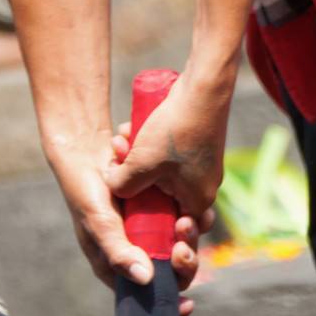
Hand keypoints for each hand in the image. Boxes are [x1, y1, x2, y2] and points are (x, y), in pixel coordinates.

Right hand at [48, 134, 204, 315]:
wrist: (87, 151)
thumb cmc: (86, 192)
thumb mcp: (99, 223)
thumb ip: (118, 252)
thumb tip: (146, 279)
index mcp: (119, 264)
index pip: (146, 294)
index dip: (168, 301)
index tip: (187, 304)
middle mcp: (138, 250)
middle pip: (171, 269)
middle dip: (184, 258)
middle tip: (183, 243)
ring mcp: (151, 229)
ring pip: (181, 243)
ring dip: (190, 235)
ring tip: (187, 219)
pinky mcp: (161, 208)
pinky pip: (184, 217)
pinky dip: (192, 214)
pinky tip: (198, 209)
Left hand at [104, 66, 233, 223]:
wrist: (202, 89)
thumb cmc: (175, 131)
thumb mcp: (141, 163)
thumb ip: (122, 185)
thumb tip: (113, 186)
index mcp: (197, 201)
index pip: (173, 227)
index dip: (149, 218)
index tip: (131, 202)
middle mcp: (202, 186)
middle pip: (159, 194)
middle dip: (133, 176)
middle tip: (118, 158)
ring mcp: (199, 165)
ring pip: (157, 170)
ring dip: (135, 156)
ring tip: (122, 137)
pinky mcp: (193, 144)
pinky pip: (164, 153)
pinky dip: (147, 144)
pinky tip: (130, 129)